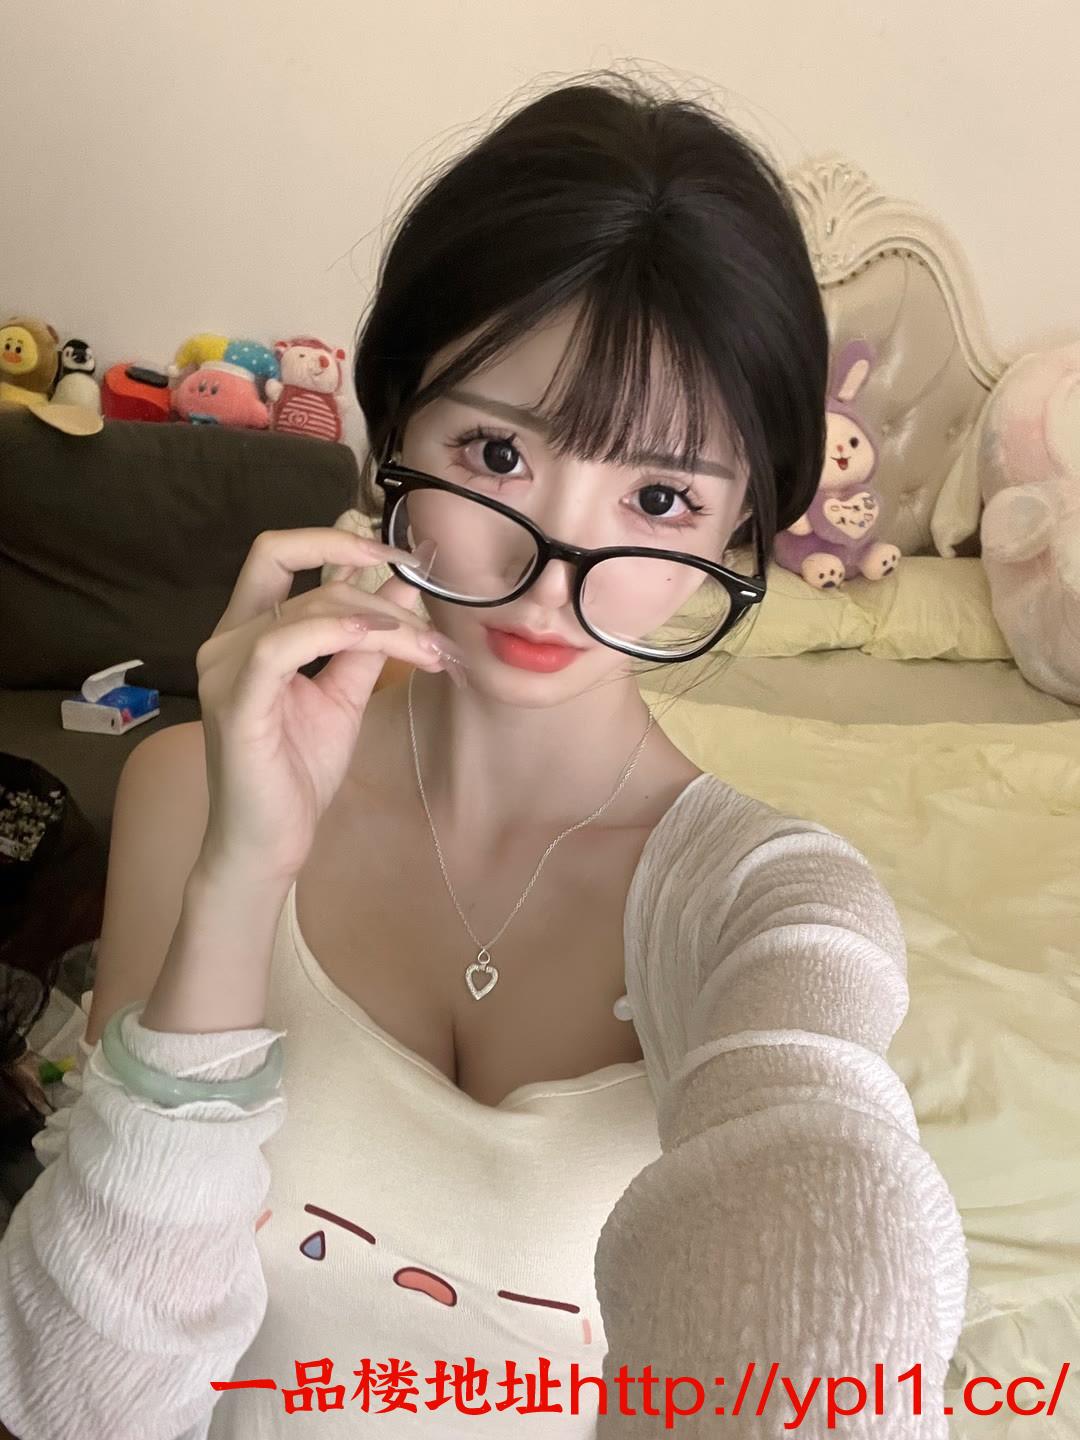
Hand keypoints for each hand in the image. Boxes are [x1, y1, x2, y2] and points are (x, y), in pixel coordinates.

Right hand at [194, 527, 459, 884]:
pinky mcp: (236, 701)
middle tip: (430, 616)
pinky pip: (282, 644)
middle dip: (374, 580)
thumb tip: (405, 587)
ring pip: (307, 606)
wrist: (271, 843)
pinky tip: (379, 640)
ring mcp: (226, 669)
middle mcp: (227, 640)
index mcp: (249, 632)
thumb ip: (368, 642)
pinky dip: (336, 632)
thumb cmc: (299, 772)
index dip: (337, 538)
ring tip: (426, 649)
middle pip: (297, 567)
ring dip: (379, 618)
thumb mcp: (346, 694)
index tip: (401, 554)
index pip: (279, 553)